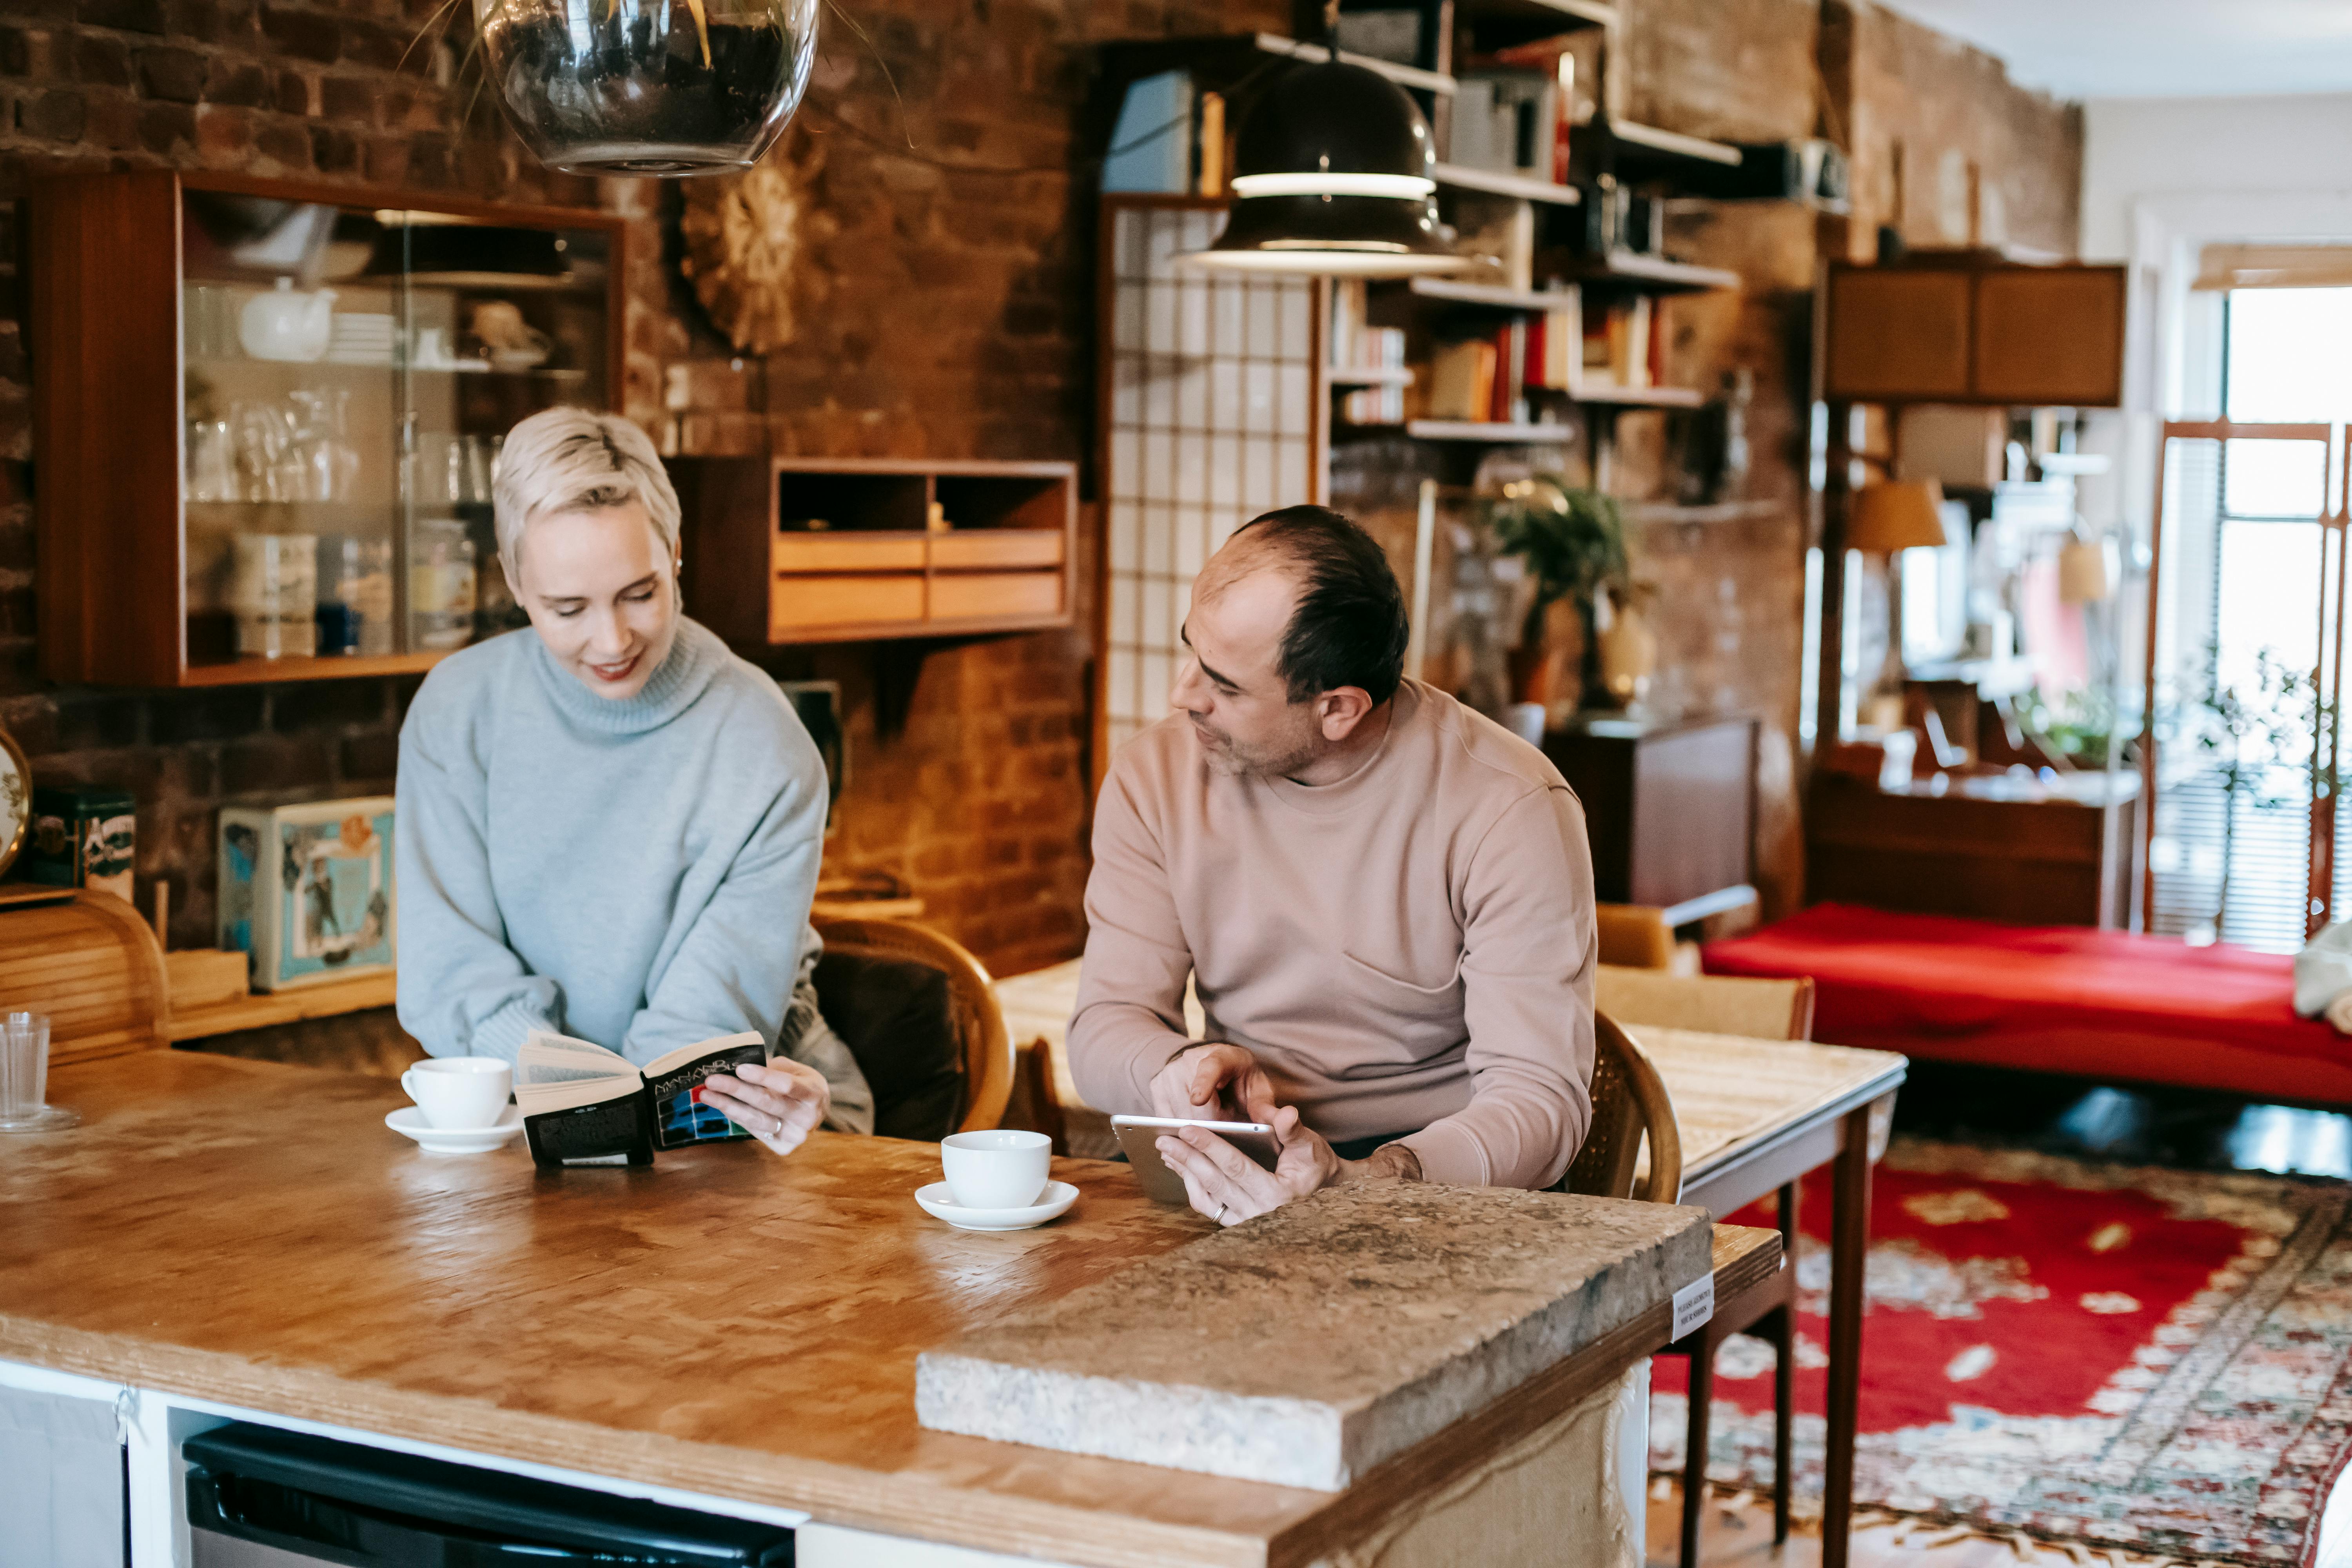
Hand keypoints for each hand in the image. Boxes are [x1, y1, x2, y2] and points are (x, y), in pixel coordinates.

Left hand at [697, 1060, 827, 1156]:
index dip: (762, 1076)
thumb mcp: (794, 1070)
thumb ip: (772, 1068)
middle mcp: (807, 1117)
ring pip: (757, 1120)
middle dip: (736, 1090)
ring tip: (706, 1095)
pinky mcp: (783, 1147)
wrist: (816, 1111)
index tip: (738, 1068)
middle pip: (767, 1103)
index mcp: (814, 1093)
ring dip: (728, 1106)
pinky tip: (722, 1105)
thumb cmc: (801, 1084)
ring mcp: (795, 1136)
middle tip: (711, 1080)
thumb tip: (736, 1067)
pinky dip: (736, 1116)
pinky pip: (754, 1130)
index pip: (786, 1084)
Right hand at [1148, 1042, 1277, 1123]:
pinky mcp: (1155, 1087)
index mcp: (1221, 1056)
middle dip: (1212, 1125)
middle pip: (1194, 1106)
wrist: (1207, 1062)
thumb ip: (1267, 1107)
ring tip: (1213, 1124)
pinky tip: (1193, 1131)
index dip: (1204, 1083)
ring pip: (1177, 1116)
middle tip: (1228, 1126)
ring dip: (1196, 1130)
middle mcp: (1189, 1061)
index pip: (1210, 1068)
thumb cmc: (1238, 1079)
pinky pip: (1165, 1119)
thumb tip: (1282, 1122)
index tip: (1198, 1099)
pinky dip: (1180, 1131)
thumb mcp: (1257, 1088)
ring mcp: (1169, 1073)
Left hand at [1157, 1104, 1341, 1224]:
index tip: (1186, 1128)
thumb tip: (1286, 1113)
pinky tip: (1181, 1167)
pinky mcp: (1236, 1225)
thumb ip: (1293, 1130)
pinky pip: (1208, 1207)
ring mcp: (1246, 1223)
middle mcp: (1259, 1214)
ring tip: (1166, 1150)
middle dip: (1187, 1158)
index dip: (1210, 1146)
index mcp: (1277, 1195)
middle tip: (1163, 1138)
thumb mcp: (1310, 1146)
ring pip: (1206, 1197)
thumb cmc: (1313, 1165)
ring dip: (1184, 1172)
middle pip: (1214, 1182)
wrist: (1321, 1195)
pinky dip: (1191, 1186)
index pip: (1236, 1167)